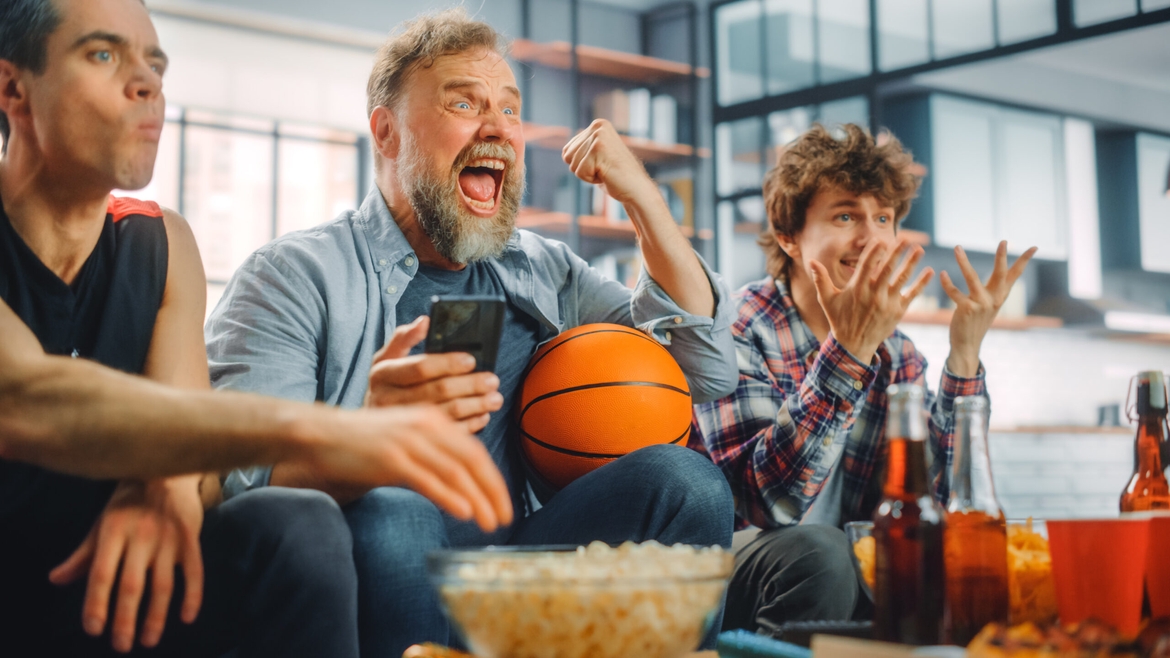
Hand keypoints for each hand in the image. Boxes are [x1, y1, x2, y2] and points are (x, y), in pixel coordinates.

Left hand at [50, 476, 203, 652]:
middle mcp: (141, 536)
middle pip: (132, 584)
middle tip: (122, 644)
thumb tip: (56, 579)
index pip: (101, 574)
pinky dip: (193, 595)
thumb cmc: (129, 501)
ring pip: (163, 584)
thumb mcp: (103, 523)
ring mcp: (169, 538)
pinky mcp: (191, 538)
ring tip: (149, 640)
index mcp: (114, 531)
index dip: (96, 603)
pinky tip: (187, 617)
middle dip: (126, 618)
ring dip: (156, 615)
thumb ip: (83, 554)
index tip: (93, 629)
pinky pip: (194, 571)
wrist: (168, 470)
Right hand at [309, 404, 513, 530]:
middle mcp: (426, 426)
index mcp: (434, 420)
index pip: (475, 451)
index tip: (505, 503)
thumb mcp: (407, 440)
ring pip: (454, 472)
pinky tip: (464, 512)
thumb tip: (463, 487)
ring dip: (478, 499)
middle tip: (506, 517)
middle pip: (472, 461)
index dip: (494, 479)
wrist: (322, 435)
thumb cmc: (365, 443)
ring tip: (490, 523)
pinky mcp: (390, 459)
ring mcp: (409, 441)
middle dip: (493, 491)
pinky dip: (449, 496)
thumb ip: (434, 456)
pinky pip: (427, 479)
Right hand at [366, 316, 502, 432]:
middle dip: (470, 385)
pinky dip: (470, 424)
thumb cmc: (386, 385)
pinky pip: (448, 433)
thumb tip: (425, 320)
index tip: (472, 360)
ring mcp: (401, 424)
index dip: (448, 363)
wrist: (365, 429)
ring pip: (447, 414)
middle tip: (493, 380)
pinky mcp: (414, 443)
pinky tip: (483, 415)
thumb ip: (404, 338)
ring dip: (476, 405)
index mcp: (383, 374)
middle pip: (438, 391)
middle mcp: (388, 399)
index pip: (420, 367)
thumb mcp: (386, 358)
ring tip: (495, 398)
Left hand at [562, 119, 655, 205]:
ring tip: (606, 171)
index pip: (567, 150)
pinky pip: (580, 172)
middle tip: (604, 169)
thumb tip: (565, 153)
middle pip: (568, 156)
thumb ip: (584, 150)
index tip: (601, 164)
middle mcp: (597, 126)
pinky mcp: (598, 148)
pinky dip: (591, 179)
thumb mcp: (597, 158)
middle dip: (583, 169)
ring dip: (588, 174)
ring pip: (572, 164)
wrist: (637, 189)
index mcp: (598, 124)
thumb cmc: (616, 177)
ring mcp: (598, 136)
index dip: (581, 164)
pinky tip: (607, 175)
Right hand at [808, 240, 933, 363]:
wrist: (853, 344)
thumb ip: (821, 279)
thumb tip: (811, 261)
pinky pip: (912, 294)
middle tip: (905, 239)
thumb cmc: (839, 319)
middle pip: (887, 268)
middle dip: (897, 252)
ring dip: (912, 263)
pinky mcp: (898, 311)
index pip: (866, 265)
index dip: (874, 251)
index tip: (881, 239)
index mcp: (857, 289)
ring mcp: (887, 303)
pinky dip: (921, 283)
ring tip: (920, 250)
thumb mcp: (827, 299)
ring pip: (902, 279)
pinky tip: (930, 271)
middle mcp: (873, 294)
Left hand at [941, 241, 1035, 375]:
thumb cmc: (976, 322)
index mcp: (1000, 296)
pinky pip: (955, 293)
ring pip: (972, 278)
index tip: (1035, 247)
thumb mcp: (990, 305)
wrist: (967, 344)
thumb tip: (1002, 273)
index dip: (1024, 260)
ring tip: (957, 247)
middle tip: (1003, 241)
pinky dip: (948, 283)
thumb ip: (995, 289)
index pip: (1015, 275)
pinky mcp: (966, 310)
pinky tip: (943, 273)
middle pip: (1001, 274)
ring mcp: (980, 304)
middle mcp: (993, 299)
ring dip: (963, 262)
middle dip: (1001, 257)